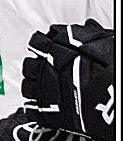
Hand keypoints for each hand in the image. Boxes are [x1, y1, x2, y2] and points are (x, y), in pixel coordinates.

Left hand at [21, 20, 113, 140]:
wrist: (115, 91)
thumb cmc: (111, 66)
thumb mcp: (104, 42)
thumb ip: (91, 35)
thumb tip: (89, 27)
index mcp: (57, 46)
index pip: (37, 42)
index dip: (42, 48)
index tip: (45, 52)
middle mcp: (48, 65)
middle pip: (29, 65)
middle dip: (35, 68)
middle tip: (42, 72)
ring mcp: (46, 89)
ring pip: (28, 87)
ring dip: (33, 88)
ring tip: (41, 91)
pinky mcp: (51, 113)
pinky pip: (33, 111)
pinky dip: (35, 111)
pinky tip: (40, 110)